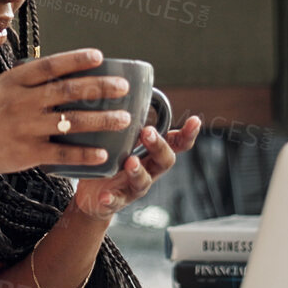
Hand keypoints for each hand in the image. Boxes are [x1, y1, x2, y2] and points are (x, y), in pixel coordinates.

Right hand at [0, 48, 135, 181]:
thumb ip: (27, 82)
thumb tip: (62, 72)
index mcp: (13, 82)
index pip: (50, 66)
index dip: (76, 59)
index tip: (99, 56)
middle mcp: (20, 102)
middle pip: (68, 91)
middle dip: (99, 88)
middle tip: (122, 87)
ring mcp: (24, 128)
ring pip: (71, 122)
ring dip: (102, 120)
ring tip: (124, 119)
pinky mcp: (27, 153)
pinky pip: (62, 154)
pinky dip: (84, 154)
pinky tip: (103, 154)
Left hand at [69, 115, 202, 220]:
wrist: (93, 197)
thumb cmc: (109, 160)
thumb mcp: (119, 139)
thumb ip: (124, 121)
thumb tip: (119, 85)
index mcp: (151, 153)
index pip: (176, 143)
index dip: (188, 134)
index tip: (195, 120)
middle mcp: (148, 170)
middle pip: (165, 161)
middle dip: (158, 146)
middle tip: (147, 132)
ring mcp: (133, 187)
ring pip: (143, 181)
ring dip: (138, 171)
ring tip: (129, 162)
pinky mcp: (116, 201)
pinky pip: (115, 202)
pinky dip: (111, 199)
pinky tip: (104, 196)